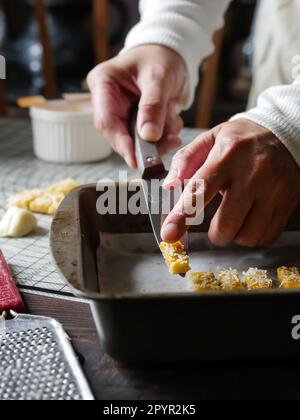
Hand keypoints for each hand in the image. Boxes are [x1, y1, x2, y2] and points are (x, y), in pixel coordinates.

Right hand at [87, 45, 186, 168]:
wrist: (173, 55)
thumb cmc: (161, 57)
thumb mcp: (159, 78)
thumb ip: (153, 106)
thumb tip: (148, 136)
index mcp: (103, 83)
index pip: (106, 120)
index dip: (121, 143)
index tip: (136, 159)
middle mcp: (107, 100)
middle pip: (119, 134)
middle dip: (144, 144)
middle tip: (165, 146)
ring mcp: (120, 112)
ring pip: (134, 140)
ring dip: (157, 140)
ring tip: (174, 130)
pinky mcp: (134, 120)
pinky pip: (146, 137)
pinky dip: (163, 136)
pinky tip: (173, 123)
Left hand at [161, 119, 299, 246]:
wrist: (286, 135)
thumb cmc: (241, 141)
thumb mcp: (210, 139)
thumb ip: (185, 161)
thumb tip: (168, 187)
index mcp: (227, 155)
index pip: (200, 190)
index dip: (182, 216)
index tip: (169, 234)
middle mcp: (252, 174)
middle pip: (226, 223)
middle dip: (215, 234)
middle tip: (215, 226)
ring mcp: (273, 190)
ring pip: (248, 235)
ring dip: (235, 235)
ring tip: (236, 218)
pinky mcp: (287, 203)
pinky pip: (266, 236)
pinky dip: (253, 235)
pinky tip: (250, 219)